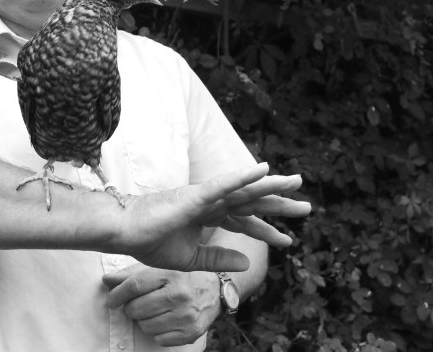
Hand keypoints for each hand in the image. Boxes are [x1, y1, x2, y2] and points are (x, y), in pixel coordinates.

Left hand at [103, 264, 219, 346]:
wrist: (215, 288)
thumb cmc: (180, 276)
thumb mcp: (158, 269)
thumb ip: (130, 275)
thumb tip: (105, 281)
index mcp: (170, 274)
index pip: (134, 286)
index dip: (117, 294)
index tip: (111, 300)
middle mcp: (179, 295)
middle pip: (136, 309)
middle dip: (131, 308)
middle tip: (138, 304)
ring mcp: (186, 315)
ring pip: (145, 326)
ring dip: (144, 320)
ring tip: (154, 311)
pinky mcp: (191, 332)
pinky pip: (159, 339)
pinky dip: (158, 332)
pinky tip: (165, 320)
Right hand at [113, 163, 309, 271]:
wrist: (125, 233)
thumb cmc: (150, 241)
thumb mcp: (191, 258)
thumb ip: (217, 258)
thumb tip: (246, 263)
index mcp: (208, 215)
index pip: (244, 220)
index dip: (266, 230)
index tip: (287, 240)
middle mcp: (211, 202)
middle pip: (251, 202)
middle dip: (278, 205)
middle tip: (306, 208)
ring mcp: (204, 196)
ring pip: (244, 190)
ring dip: (271, 186)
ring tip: (296, 183)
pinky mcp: (196, 195)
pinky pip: (224, 184)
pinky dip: (244, 177)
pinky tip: (263, 170)